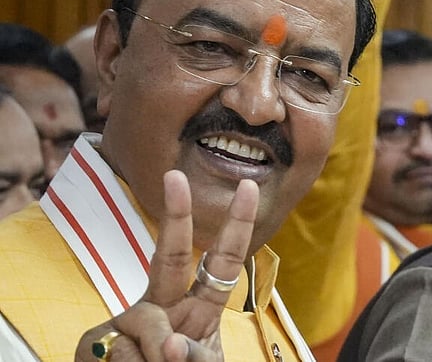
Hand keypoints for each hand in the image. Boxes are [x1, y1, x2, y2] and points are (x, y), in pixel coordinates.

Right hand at [74, 170, 258, 360]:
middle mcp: (164, 306)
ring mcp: (128, 322)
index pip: (222, 262)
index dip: (237, 227)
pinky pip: (119, 352)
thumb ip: (196, 355)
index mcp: (199, 308)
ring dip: (156, 352)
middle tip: (176, 176)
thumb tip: (169, 345)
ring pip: (147, 322)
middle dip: (176, 214)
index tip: (248, 186)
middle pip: (171, 255)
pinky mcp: (95, 342)